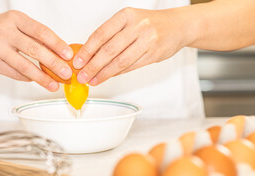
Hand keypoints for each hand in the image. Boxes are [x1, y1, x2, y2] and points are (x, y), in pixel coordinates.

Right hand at [0, 11, 73, 90]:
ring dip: (42, 77)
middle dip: (54, 63)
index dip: (57, 44)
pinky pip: (15, 73)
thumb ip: (35, 36)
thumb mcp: (16, 25)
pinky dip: (28, 78)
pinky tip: (37, 81)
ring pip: (25, 66)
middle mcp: (5, 31)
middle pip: (35, 50)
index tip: (69, 55)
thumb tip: (59, 54)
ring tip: (54, 85)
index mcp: (15, 18)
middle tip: (66, 73)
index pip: (41, 32)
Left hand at [73, 7, 190, 85]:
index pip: (101, 34)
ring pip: (120, 61)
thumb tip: (88, 54)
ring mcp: (147, 41)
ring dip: (103, 74)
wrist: (178, 26)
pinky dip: (117, 74)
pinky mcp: (153, 54)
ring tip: (92, 80)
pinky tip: (107, 77)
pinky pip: (131, 67)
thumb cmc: (149, 24)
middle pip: (109, 50)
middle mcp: (137, 26)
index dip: (87, 50)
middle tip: (82, 76)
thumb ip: (110, 35)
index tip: (77, 62)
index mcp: (126, 16)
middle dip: (92, 66)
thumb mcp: (129, 21)